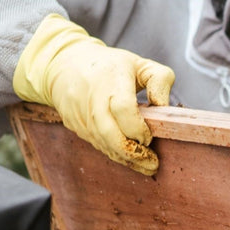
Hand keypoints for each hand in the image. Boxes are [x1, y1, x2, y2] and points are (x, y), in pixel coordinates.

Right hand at [13, 14, 173, 175]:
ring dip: (126, 159)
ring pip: (103, 144)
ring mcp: (81, 114)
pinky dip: (114, 154)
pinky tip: (130, 159)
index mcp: (110, 78)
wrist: (65, 66)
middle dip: (134, 153)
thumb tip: (164, 108)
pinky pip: (97, 144)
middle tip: (153, 163)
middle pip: (110, 133)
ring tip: (146, 166)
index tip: (150, 136)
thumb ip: (160, 80)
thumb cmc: (110, 66)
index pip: (124, 109)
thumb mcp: (139, 63)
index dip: (138, 128)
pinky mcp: (76, 126)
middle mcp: (92, 98)